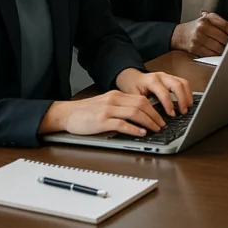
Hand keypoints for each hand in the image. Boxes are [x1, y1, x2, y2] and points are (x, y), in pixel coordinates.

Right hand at [38, 90, 168, 136]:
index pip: (141, 99)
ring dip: (148, 122)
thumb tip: (139, 114)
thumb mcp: (105, 103)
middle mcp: (113, 100)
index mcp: (116, 95)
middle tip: (162, 124)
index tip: (161, 116)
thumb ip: (120, 106)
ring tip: (155, 129)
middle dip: (155, 115)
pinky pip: (122, 124)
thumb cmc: (85, 111)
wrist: (66, 114)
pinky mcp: (101, 121)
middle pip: (141, 104)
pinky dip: (134, 129)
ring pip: (135, 113)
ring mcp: (107, 110)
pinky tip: (141, 133)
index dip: (154, 108)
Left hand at [115, 69, 193, 117]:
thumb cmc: (131, 86)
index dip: (169, 104)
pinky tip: (187, 100)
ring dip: (187, 95)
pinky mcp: (171, 78)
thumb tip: (149, 118)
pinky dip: (187, 91)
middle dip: (182, 99)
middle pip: (177, 85)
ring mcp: (167, 76)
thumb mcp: (132, 97)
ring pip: (183, 82)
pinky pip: (183, 82)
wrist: (130, 76)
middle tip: (184, 111)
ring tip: (188, 106)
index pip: (164, 92)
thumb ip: (141, 105)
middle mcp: (161, 76)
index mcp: (151, 80)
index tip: (172, 114)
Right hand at [171, 13, 227, 56]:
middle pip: (224, 38)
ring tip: (225, 48)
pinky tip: (216, 52)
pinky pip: (211, 54)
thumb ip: (221, 22)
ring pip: (218, 48)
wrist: (178, 35)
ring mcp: (198, 39)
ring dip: (224, 50)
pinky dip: (216, 54)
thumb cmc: (196, 27)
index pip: (226, 25)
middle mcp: (202, 28)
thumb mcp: (207, 19)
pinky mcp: (195, 48)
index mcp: (207, 19)